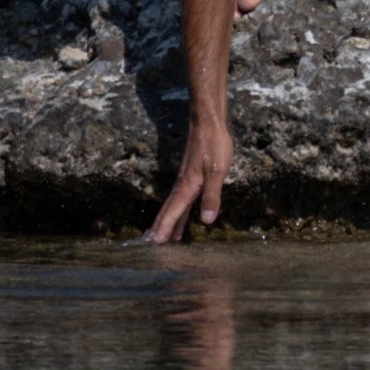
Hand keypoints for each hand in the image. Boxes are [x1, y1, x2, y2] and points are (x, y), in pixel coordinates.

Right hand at [145, 117, 231, 242]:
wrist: (208, 123)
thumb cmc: (214, 145)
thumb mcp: (217, 171)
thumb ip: (212, 195)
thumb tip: (206, 220)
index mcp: (187, 187)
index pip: (173, 213)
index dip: (165, 229)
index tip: (154, 244)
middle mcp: (182, 186)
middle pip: (169, 211)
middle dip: (161, 228)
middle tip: (152, 246)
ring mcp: (185, 180)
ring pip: (174, 206)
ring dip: (169, 222)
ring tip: (166, 238)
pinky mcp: (190, 176)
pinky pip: (180, 199)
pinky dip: (177, 211)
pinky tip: (180, 214)